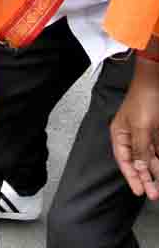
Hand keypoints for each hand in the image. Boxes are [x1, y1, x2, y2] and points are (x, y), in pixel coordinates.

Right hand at [113, 59, 158, 199]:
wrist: (156, 82)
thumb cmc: (143, 99)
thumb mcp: (141, 126)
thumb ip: (139, 148)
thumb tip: (137, 167)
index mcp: (120, 133)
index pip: (124, 160)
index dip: (131, 176)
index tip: (139, 191)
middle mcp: (131, 135)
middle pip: (136, 161)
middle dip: (144, 178)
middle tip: (153, 194)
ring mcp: (145, 134)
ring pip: (149, 158)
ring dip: (154, 171)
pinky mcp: (156, 131)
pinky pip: (157, 150)